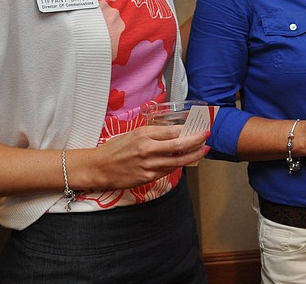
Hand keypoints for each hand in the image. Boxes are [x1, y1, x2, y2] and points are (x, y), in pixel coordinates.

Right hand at [81, 126, 209, 189]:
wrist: (98, 168)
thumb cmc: (115, 149)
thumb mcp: (133, 134)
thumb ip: (153, 133)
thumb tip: (175, 132)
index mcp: (143, 134)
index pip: (172, 131)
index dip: (189, 130)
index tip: (199, 127)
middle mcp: (147, 149)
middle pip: (179, 146)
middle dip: (196, 141)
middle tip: (207, 137)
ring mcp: (148, 165)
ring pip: (177, 161)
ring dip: (193, 155)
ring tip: (203, 150)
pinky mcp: (147, 178)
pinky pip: (168, 170)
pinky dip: (179, 165)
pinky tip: (186, 161)